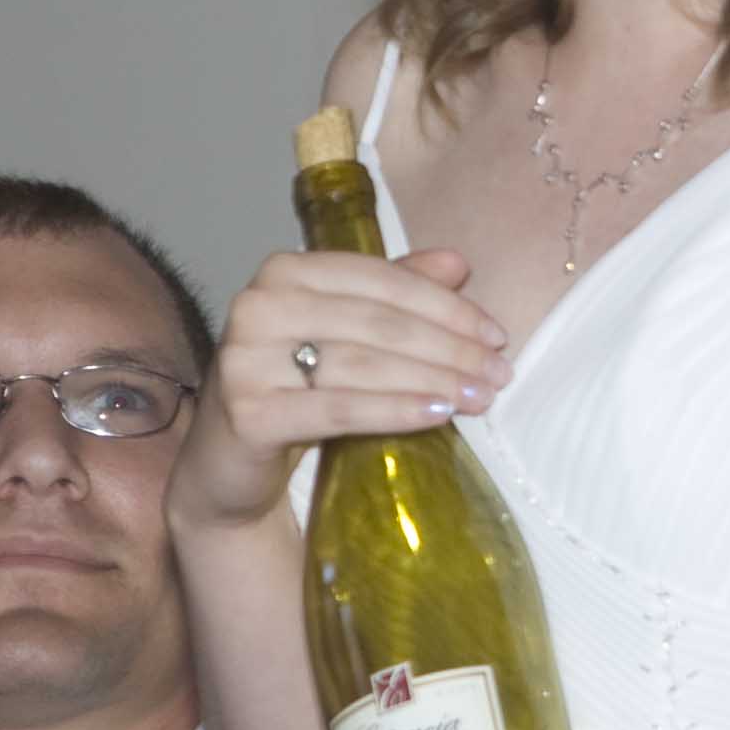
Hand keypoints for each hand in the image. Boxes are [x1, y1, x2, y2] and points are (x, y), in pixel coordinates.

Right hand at [168, 247, 509, 530]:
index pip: (382, 280)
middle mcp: (258, 305)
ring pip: (363, 364)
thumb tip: (458, 263)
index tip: (497, 335)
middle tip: (500, 374)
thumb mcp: (346, 334)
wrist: (228, 466)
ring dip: (433, 380)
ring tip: (481, 399)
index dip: (446, 307)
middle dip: (449, 348)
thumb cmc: (295, 389)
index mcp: (285, 271)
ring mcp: (246, 359)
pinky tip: (438, 415)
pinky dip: (395, 410)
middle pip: (377, 323)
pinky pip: (339, 408)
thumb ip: (396, 292)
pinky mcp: (249, 413)